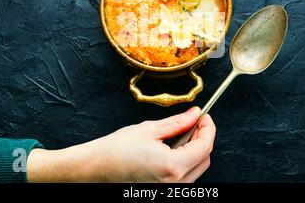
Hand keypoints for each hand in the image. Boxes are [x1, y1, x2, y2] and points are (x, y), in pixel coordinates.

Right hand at [26, 107, 215, 181]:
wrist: (96, 168)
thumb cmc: (116, 150)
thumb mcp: (150, 129)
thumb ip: (177, 122)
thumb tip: (195, 114)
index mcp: (172, 166)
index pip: (205, 146)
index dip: (208, 127)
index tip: (204, 115)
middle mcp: (175, 183)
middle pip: (205, 158)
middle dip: (203, 137)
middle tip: (193, 121)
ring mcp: (170, 190)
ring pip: (197, 167)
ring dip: (195, 148)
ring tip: (180, 133)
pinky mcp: (165, 190)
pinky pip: (186, 175)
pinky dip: (186, 159)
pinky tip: (173, 147)